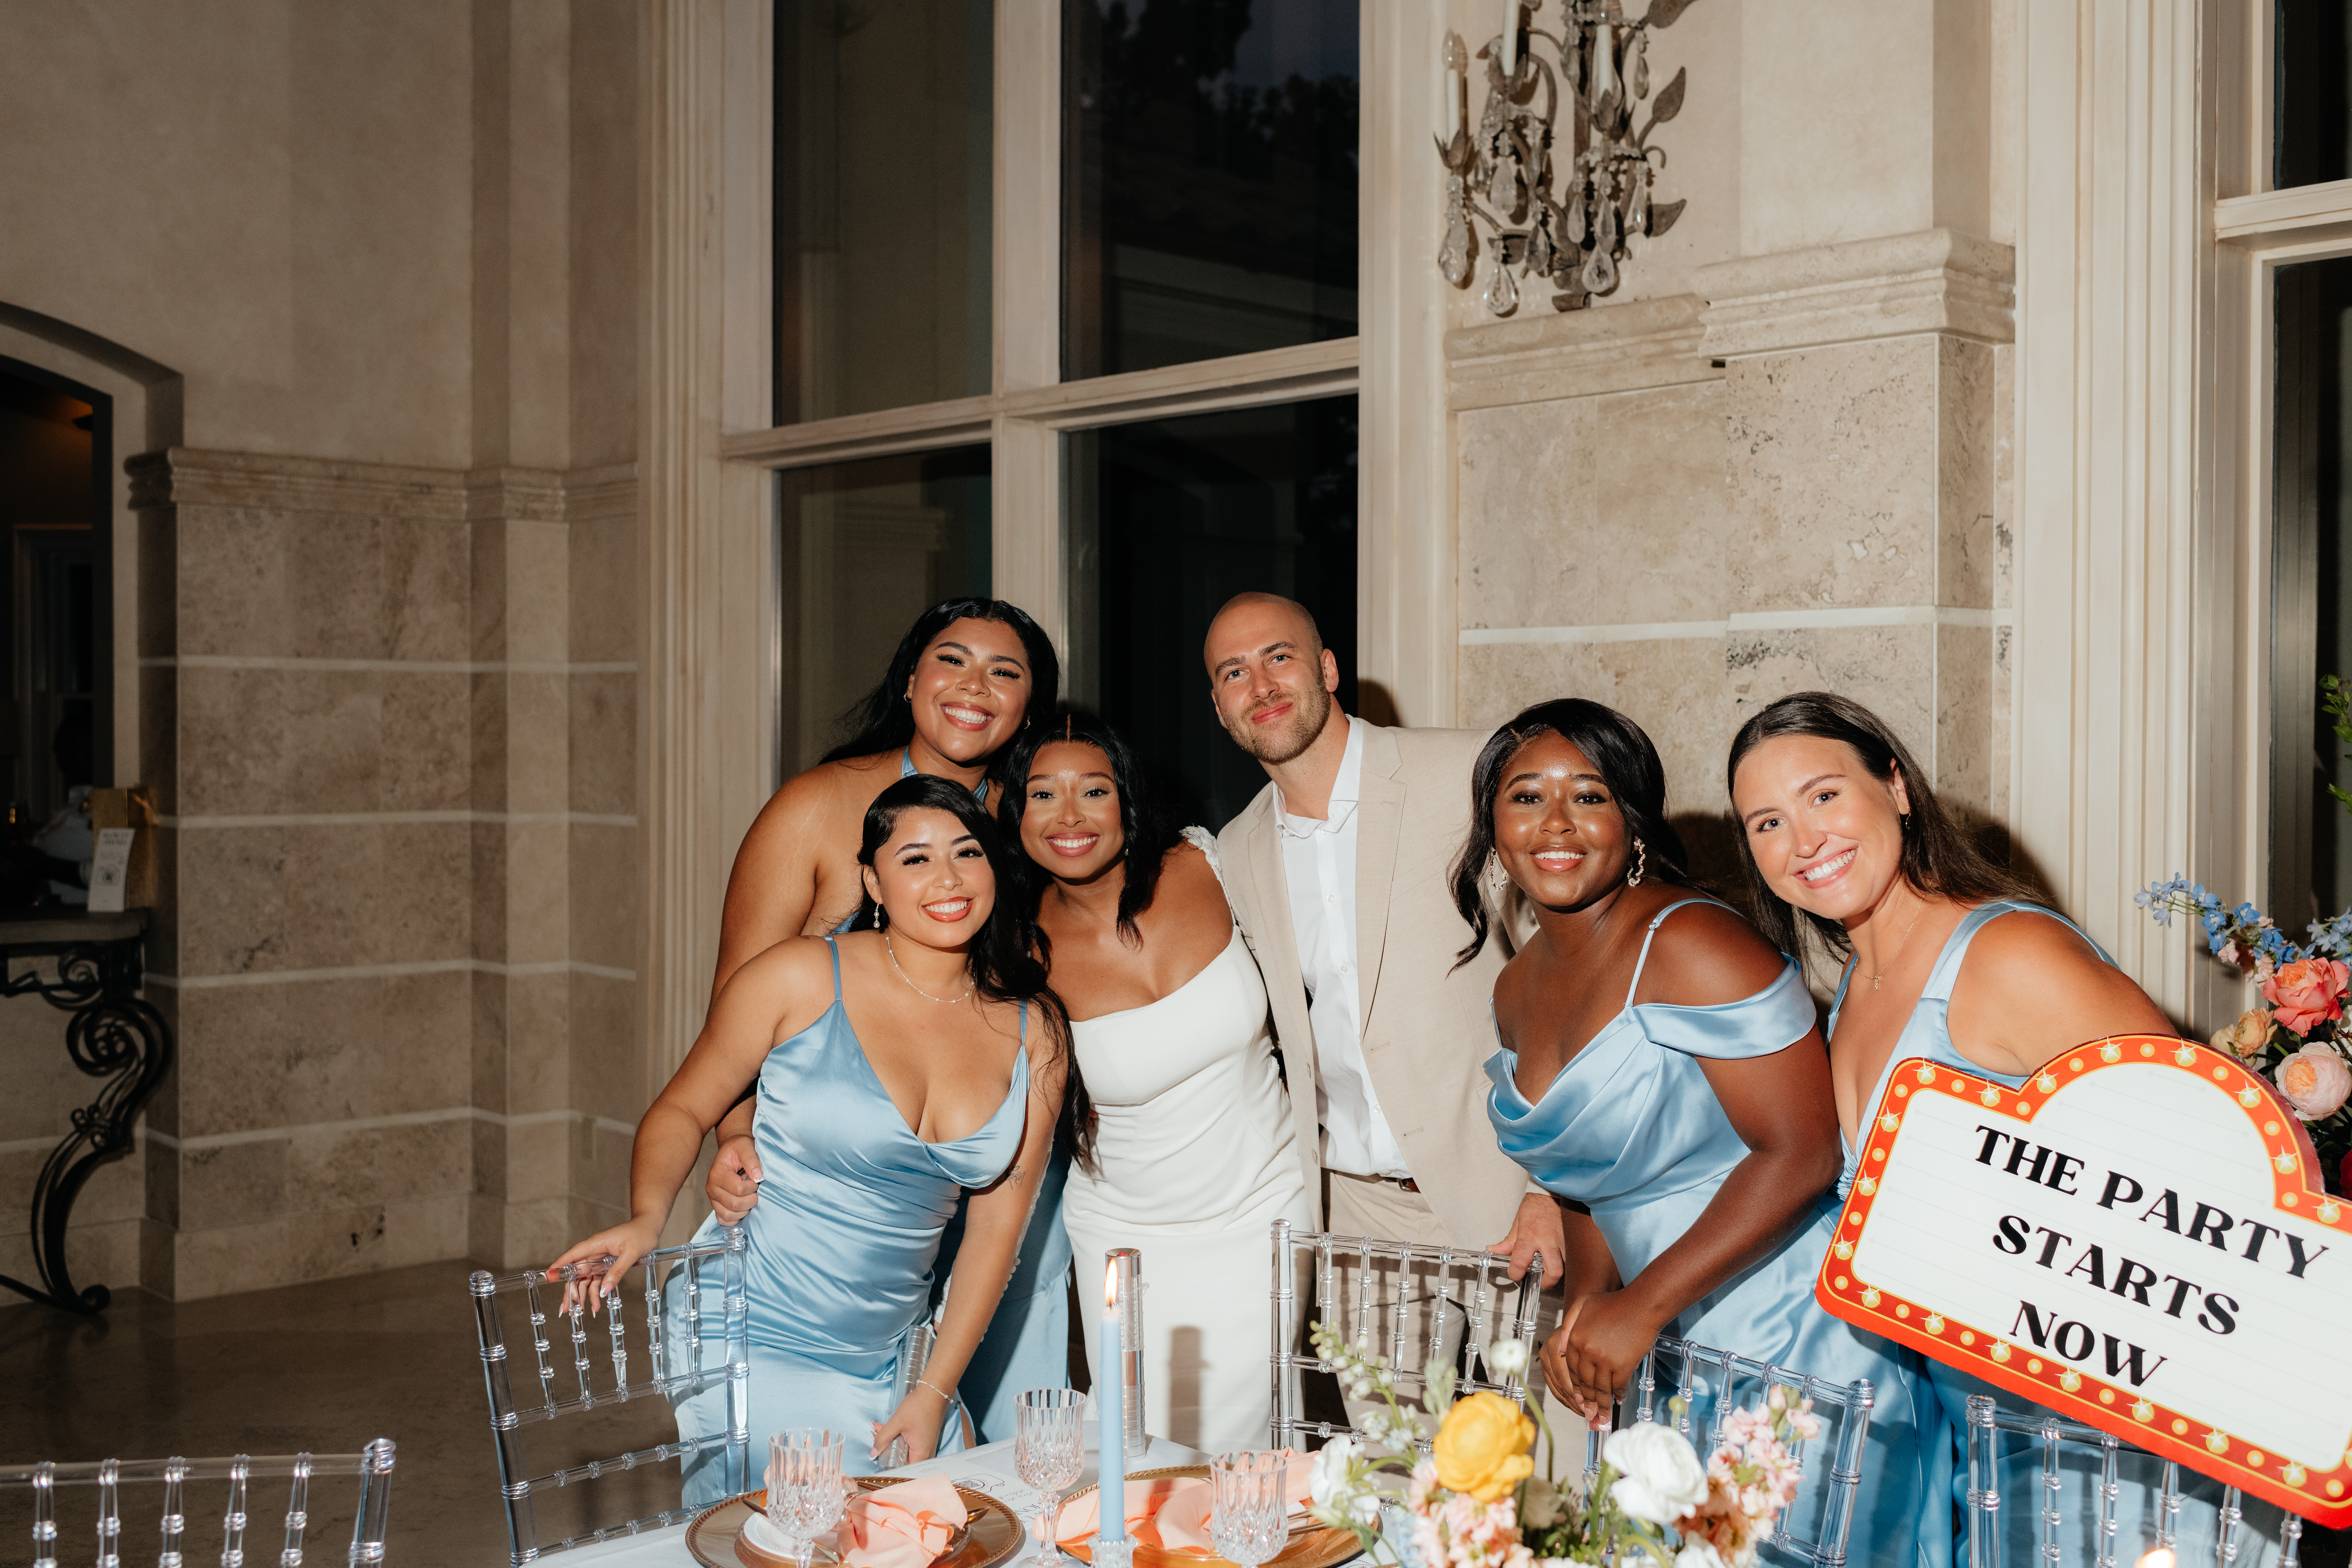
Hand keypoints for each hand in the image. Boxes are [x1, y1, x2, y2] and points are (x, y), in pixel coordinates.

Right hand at [546, 1216, 663, 1316]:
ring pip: (584, 1279)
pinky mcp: (604, 1264)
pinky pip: (595, 1280)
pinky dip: (594, 1293)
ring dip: (581, 1295)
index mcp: (596, 1244)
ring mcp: (598, 1259)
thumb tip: (604, 1290)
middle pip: (576, 1272)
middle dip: (569, 1290)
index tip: (548, 1277)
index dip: (560, 1266)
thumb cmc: (640, 1234)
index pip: (573, 1255)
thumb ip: (617, 1271)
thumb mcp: (631, 1253)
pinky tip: (594, 1305)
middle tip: (565, 1309)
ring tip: (578, 1313)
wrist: (649, 1227)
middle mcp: (593, 1252)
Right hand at [706, 1133, 763, 1223]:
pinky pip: (723, 1220)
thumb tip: (758, 1177)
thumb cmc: (738, 1148)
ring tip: (749, 1197)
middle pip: (733, 1205)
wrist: (732, 1151)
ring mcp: (713, 1199)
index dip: (752, 1187)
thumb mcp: (746, 1146)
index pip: (738, 1189)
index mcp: (717, 1174)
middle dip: (751, 1200)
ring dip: (745, 1210)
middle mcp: (711, 1188)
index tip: (756, 1179)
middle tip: (755, 1190)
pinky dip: (735, 1218)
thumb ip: (752, 1160)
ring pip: (729, 1215)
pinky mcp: (716, 1206)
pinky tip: (743, 1208)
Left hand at [870, 1384, 949, 1465]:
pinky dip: (898, 1438)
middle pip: (902, 1461)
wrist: (934, 1391)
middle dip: (886, 1451)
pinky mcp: (924, 1439)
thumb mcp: (897, 1422)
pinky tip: (887, 1427)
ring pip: (904, 1451)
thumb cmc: (918, 1407)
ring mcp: (926, 1447)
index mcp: (921, 1455)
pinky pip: (908, 1444)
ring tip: (879, 1429)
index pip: (903, 1472)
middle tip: (875, 1439)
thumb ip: (883, 1439)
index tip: (876, 1460)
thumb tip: (872, 1455)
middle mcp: (925, 1454)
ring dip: (891, 1442)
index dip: (889, 1468)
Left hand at [1488, 1192, 1566, 1289]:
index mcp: (1530, 1236)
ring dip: (1557, 1271)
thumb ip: (1507, 1242)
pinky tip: (1558, 1258)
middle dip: (1547, 1282)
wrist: (1550, 1194)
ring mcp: (1563, 1241)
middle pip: (1553, 1272)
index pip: (1520, 1262)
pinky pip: (1572, 1257)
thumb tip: (1494, 1251)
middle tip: (1541, 1281)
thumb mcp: (1517, 1223)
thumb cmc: (1535, 1206)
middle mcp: (1548, 1241)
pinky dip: (1565, 1262)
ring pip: (1566, 1267)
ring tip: (1550, 1268)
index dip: (1515, 1273)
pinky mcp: (1572, 1240)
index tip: (1515, 1274)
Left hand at [1543, 1288, 1663, 1421]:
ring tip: (1602, 1415)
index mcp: (1575, 1339)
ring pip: (1600, 1388)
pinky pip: (1617, 1386)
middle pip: (1584, 1382)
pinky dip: (1617, 1395)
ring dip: (1601, 1404)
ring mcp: (1604, 1360)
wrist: (1641, 1305)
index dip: (1576, 1386)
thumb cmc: (1614, 1303)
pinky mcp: (1622, 1366)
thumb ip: (1569, 1325)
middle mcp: (1586, 1351)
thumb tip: (1561, 1350)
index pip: (1572, 1370)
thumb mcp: (1582, 1305)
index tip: (1578, 1398)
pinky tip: (1618, 1400)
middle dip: (1587, 1401)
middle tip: (1589, 1414)